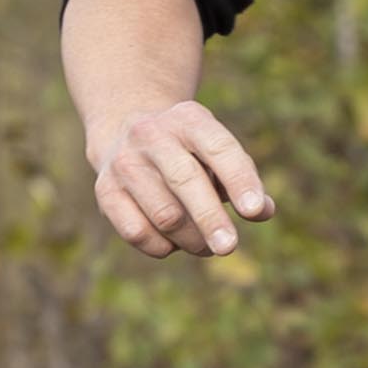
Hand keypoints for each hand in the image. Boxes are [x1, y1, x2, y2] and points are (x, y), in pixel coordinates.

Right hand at [90, 99, 275, 259]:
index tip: (254, 211)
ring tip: (206, 245)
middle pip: (185, 181)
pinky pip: (137, 232)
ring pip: (164, 215)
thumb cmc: (189, 153)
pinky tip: (173, 242)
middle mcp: (152, 135)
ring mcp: (125, 162)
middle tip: (228, 247)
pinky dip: (163, 246)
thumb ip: (243, 180)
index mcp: (189, 119)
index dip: (239, 180)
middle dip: (210, 219)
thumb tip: (262, 211)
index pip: (219, 148)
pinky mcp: (105, 191)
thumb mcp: (218, 153)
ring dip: (192, 240)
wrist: (125, 132)